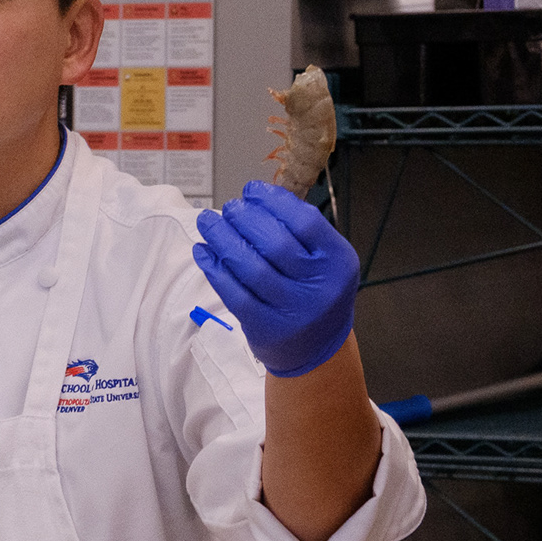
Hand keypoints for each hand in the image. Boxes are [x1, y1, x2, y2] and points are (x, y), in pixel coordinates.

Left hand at [192, 180, 358, 377]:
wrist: (315, 349)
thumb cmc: (314, 291)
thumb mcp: (323, 260)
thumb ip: (298, 231)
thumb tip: (253, 198)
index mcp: (338, 261)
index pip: (305, 222)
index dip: (274, 202)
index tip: (251, 190)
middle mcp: (320, 287)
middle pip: (275, 244)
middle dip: (245, 219)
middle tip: (229, 208)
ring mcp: (292, 311)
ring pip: (250, 268)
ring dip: (222, 239)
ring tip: (208, 222)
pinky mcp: (265, 328)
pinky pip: (233, 293)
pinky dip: (214, 268)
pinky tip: (203, 251)